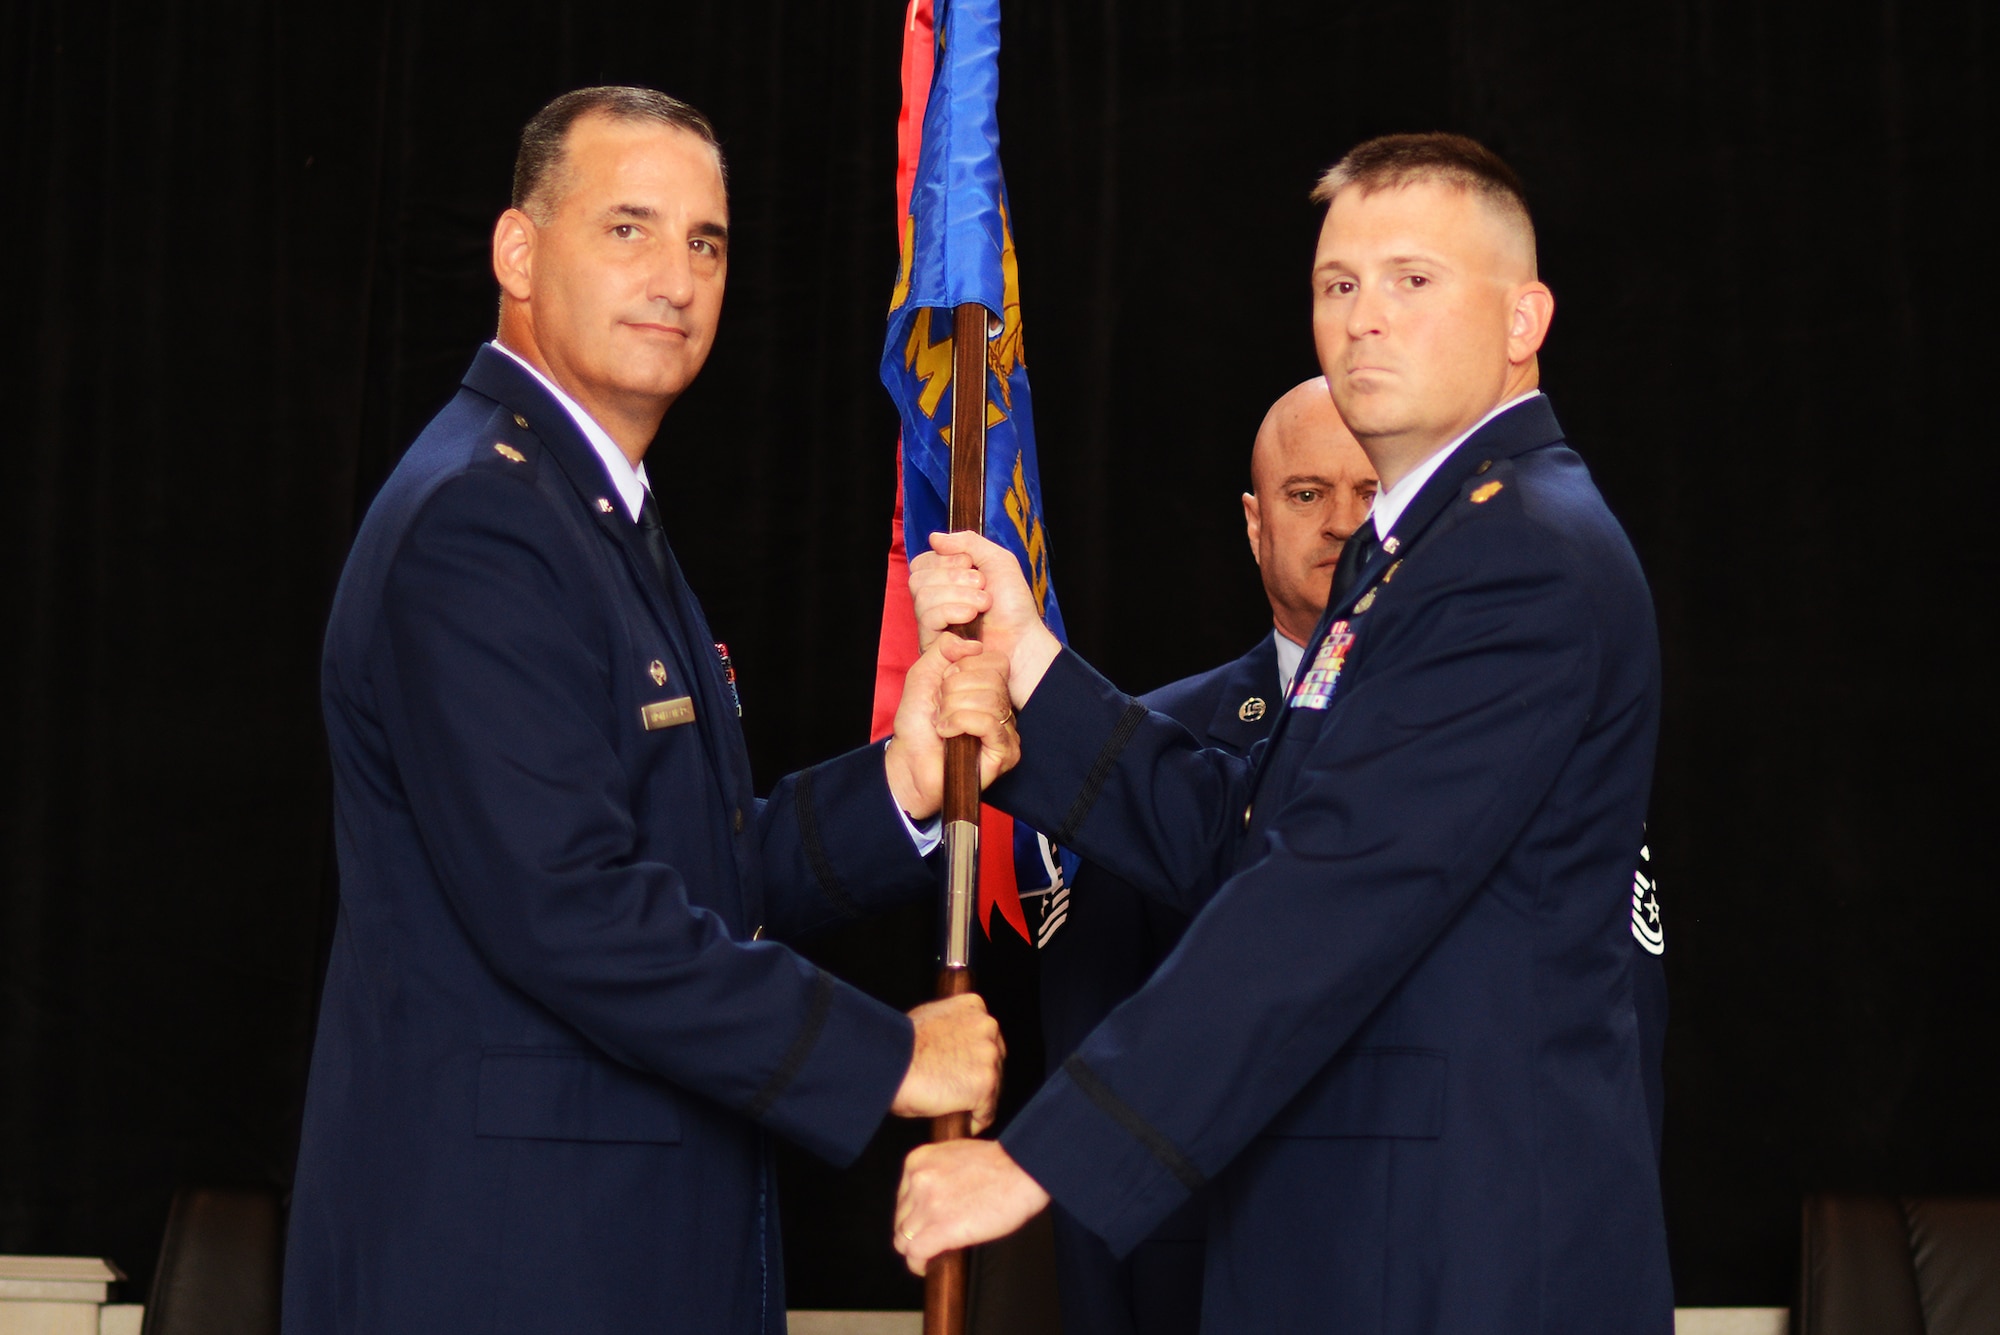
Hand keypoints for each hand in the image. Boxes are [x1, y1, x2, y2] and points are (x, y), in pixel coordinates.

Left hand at [883, 633, 1021, 820]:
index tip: (943, 685)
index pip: (996, 661)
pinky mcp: (1006, 752)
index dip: (964, 668)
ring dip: (954, 709)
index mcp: (988, 687)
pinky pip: (989, 723)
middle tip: (940, 708)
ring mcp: (1007, 730)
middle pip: (992, 679)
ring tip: (942, 723)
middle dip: (954, 691)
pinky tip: (948, 733)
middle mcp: (1003, 707)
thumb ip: (943, 650)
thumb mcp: (923, 675)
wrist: (908, 763)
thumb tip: (973, 644)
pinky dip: (960, 723)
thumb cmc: (917, 724)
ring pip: (991, 700)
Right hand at [889, 993, 1004, 1134]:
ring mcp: (989, 1055)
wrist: (888, 1063)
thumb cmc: (898, 1047)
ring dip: (975, 1099)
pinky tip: (958, 1121)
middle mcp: (987, 1026)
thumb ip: (951, 1025)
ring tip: (951, 1105)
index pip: (986, 1036)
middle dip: (977, 1077)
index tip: (959, 1070)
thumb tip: (955, 1038)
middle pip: (995, 1061)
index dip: (972, 1057)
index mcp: (973, 1006)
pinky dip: (974, 1121)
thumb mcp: (928, 1018)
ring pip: (994, 1087)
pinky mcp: (986, 1083)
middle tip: (954, 1091)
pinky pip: (987, 1113)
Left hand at [893, 1140, 1050, 1274]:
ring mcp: (927, 1205)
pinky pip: (914, 1254)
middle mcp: (917, 1180)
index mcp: (919, 1160)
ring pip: (903, 1239)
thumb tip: (932, 1199)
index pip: (902, 1197)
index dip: (913, 1214)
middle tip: (930, 1240)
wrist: (1023, 1171)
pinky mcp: (940, 1228)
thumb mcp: (956, 1156)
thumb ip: (938, 1173)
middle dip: (914, 1231)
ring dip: (916, 1249)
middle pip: (900, 1219)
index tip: (923, 1223)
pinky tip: (927, 1267)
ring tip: (930, 1255)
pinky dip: (917, 1264)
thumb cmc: (1002, 1164)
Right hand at [908, 532, 1062, 705]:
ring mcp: (931, 624)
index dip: (946, 560)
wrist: (1023, 638)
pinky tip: (971, 616)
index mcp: (944, 580)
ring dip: (957, 595)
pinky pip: (926, 618)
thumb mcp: (997, 560)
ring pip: (921, 597)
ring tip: (983, 604)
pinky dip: (950, 611)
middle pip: (918, 578)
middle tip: (982, 586)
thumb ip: (968, 542)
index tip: (972, 566)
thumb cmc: (1013, 604)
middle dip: (954, 578)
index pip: (922, 562)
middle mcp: (934, 600)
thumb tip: (934, 537)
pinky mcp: (932, 644)